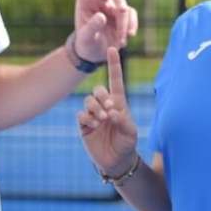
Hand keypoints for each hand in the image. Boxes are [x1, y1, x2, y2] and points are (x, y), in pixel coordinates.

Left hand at [73, 0, 137, 62]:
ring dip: (125, 22)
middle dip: (119, 1)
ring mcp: (112, 6)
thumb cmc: (85, 43)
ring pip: (124, 6)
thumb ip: (91, 27)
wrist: (94, 53)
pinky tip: (128, 36)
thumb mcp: (85, 38)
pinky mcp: (122, 16)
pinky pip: (131, 15)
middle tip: (121, 14)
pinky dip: (131, 25)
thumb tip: (102, 16)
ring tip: (121, 40)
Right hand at [77, 47, 138, 176]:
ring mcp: (93, 115)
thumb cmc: (127, 143)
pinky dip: (86, 118)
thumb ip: (122, 120)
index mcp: (119, 103)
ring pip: (88, 101)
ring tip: (101, 120)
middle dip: (102, 97)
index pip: (115, 80)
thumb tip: (111, 112)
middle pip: (98, 90)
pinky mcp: (84, 125)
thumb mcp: (130, 132)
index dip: (114, 65)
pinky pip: (81, 115)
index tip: (112, 49)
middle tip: (109, 110)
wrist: (116, 161)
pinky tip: (93, 126)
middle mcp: (105, 106)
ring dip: (94, 108)